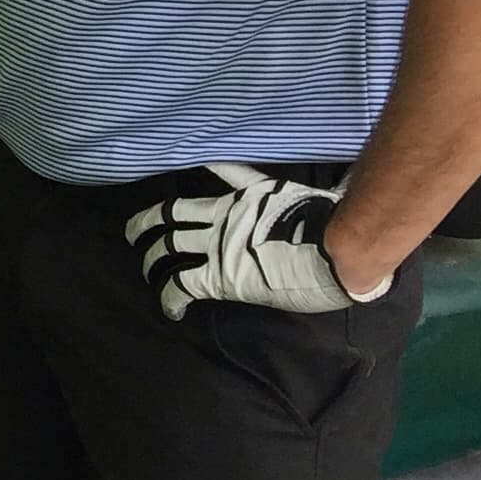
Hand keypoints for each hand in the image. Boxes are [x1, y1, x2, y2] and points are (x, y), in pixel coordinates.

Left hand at [122, 164, 395, 320]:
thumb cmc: (339, 224)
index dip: (200, 171)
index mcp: (252, 194)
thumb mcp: (324, 193)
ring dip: (150, 256)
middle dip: (149, 221)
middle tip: (133, 229)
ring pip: (168, 245)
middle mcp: (226, 215)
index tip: (182, 171)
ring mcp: (219, 244)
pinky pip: (182, 285)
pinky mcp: (219, 276)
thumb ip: (324, 185)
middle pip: (174, 212)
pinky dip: (170, 297)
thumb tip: (346, 178)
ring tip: (143, 265)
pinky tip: (170, 308)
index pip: (221, 172)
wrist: (338, 250)